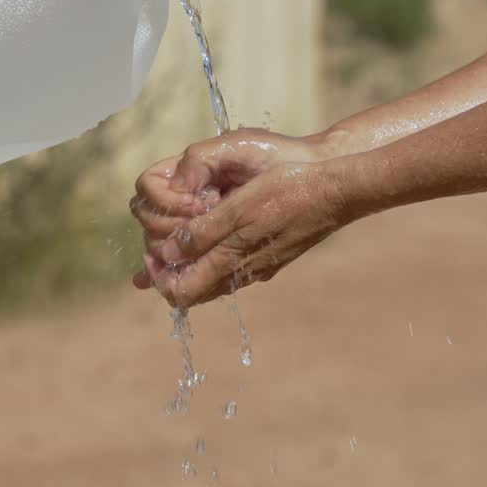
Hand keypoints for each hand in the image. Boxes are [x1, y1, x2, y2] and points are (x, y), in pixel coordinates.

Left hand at [137, 161, 346, 307]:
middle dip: (171, 271)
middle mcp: (244, 273)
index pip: (181, 294)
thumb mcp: (238, 210)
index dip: (159, 278)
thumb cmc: (287, 193)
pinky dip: (212, 252)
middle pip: (194, 289)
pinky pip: (231, 262)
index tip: (150, 252)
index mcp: (233, 264)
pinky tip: (209, 230)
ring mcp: (259, 265)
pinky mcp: (270, 253)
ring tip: (176, 235)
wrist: (335, 192)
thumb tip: (166, 255)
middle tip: (157, 245)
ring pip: (213, 276)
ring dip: (190, 260)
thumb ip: (202, 235)